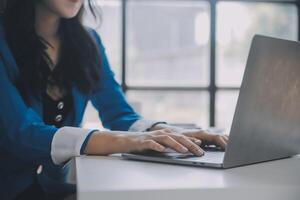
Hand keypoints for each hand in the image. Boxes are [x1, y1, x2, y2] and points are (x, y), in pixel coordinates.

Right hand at [84, 129, 204, 155]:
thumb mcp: (157, 143)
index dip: (191, 140)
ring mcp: (151, 137)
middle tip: (199, 151)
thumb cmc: (142, 143)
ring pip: (166, 139)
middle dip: (189, 144)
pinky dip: (157, 146)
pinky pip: (150, 144)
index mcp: (164, 134)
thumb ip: (169, 144)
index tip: (201, 145)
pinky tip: (162, 150)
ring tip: (185, 150)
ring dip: (176, 145)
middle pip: (177, 137)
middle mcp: (159, 134)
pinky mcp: (142, 142)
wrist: (123, 140)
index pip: (180, 137)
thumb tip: (183, 149)